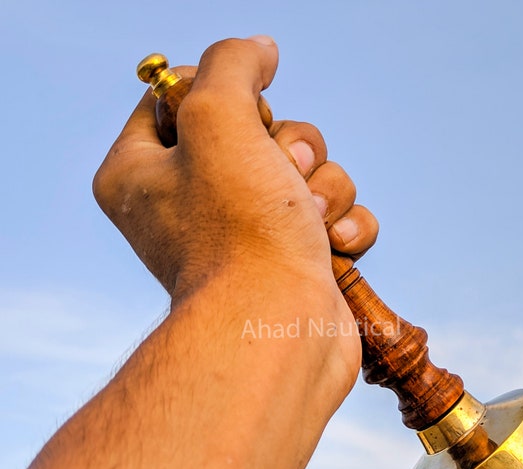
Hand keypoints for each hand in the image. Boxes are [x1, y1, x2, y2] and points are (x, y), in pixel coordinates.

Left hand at [93, 36, 377, 301]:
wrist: (280, 329)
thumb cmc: (240, 232)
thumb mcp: (218, 118)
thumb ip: (232, 65)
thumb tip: (260, 51)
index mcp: (143, 174)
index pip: (178, 99)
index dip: (221, 94)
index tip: (242, 116)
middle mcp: (193, 205)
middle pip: (258, 131)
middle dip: (288, 147)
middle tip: (282, 174)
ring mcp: (249, 238)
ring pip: (306, 173)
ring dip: (323, 187)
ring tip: (311, 220)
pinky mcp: (298, 264)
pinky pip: (336, 217)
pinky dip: (345, 226)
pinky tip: (335, 246)